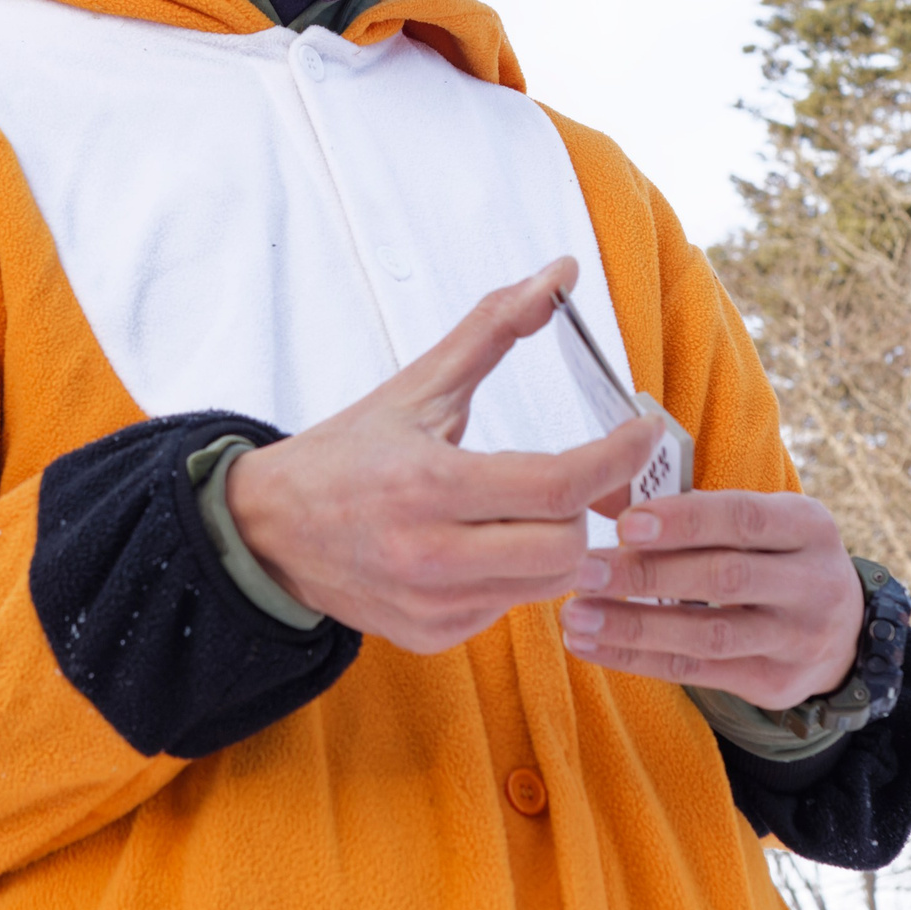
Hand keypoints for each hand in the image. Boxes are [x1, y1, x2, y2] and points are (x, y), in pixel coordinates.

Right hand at [227, 259, 660, 654]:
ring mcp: (433, 605)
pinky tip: (481, 547)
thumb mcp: (418, 386)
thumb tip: (561, 273)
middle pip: (568, 546)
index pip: (559, 485)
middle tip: (572, 476)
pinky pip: (511, 608)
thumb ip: (494, 327)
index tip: (643, 430)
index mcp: (431, 485)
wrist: (267, 532)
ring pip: (549, 583)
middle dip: (585, 506)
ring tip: (522, 509)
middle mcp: (432, 555)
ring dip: (554, 541)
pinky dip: (514, 575)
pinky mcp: (432, 636)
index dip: (618, 457)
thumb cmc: (347, 454)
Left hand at [558, 492, 865, 709]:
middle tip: (583, 569)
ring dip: (633, 626)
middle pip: (724, 578)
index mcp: (808, 526)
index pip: (743, 518)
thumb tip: (605, 493)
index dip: (683, 520)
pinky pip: (697, 672)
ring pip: (708, 634)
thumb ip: (697, 510)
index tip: (624, 524)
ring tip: (575, 616)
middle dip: (647, 573)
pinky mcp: (774, 684)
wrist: (842, 631)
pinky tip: (592, 646)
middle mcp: (813, 584)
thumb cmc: (773, 556)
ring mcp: (798, 640)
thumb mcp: (761, 521)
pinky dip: (638, 659)